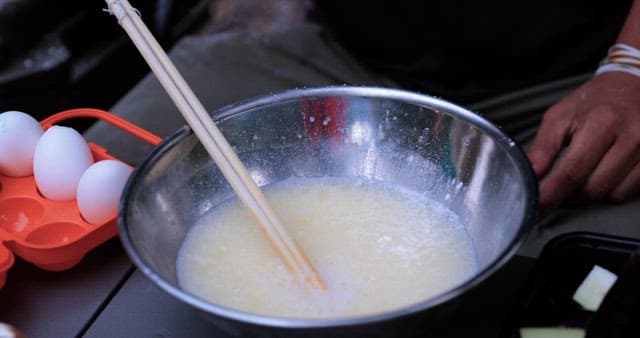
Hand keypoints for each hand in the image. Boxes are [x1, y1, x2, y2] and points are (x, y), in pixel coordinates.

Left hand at [527, 71, 639, 213]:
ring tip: (582, 173)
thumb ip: (542, 148)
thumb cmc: (593, 102)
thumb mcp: (559, 116)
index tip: (534, 211)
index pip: (571, 172)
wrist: (632, 86)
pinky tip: (603, 173)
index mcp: (602, 123)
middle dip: (568, 195)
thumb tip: (528, 176)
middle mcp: (632, 138)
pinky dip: (611, 190)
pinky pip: (629, 193)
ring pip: (612, 195)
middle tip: (556, 186)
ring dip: (590, 193)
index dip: (550, 196)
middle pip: (592, 189)